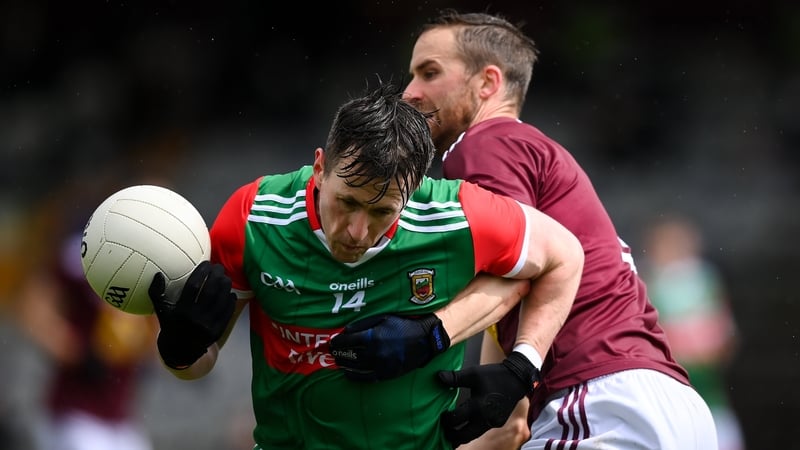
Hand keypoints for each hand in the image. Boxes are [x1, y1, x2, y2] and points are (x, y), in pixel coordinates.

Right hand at [148, 261, 235, 368]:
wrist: (180, 352)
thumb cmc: (170, 326)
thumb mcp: (161, 312)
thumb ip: (156, 294)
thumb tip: (158, 275)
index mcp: (181, 312)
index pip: (193, 287)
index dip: (201, 272)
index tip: (206, 263)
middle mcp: (196, 319)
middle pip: (211, 291)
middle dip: (217, 275)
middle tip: (218, 267)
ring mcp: (209, 326)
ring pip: (222, 300)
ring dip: (225, 285)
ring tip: (224, 277)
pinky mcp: (218, 331)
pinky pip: (228, 311)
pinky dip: (230, 300)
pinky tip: (229, 292)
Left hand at [329, 313, 449, 381]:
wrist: (424, 340)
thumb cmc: (402, 325)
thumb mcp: (382, 318)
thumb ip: (362, 324)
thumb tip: (345, 332)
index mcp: (372, 337)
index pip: (347, 341)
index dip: (337, 342)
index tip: (332, 342)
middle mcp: (374, 353)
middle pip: (349, 355)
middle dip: (338, 353)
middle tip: (333, 352)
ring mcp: (380, 365)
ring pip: (355, 367)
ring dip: (344, 364)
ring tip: (338, 361)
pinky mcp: (386, 374)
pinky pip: (366, 377)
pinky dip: (354, 376)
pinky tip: (348, 373)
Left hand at [438, 351, 538, 446]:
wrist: (516, 379)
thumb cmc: (494, 375)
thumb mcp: (473, 374)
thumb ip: (455, 378)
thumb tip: (438, 377)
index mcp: (477, 406)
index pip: (455, 419)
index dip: (445, 419)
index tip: (441, 416)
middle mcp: (485, 418)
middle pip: (463, 436)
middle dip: (451, 436)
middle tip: (443, 432)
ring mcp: (492, 422)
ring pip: (473, 435)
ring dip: (462, 436)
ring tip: (452, 432)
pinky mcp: (497, 422)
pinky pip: (482, 430)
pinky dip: (472, 430)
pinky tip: (466, 424)